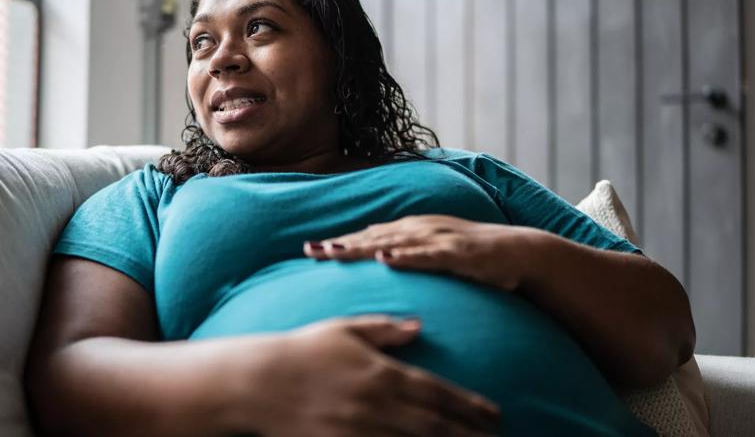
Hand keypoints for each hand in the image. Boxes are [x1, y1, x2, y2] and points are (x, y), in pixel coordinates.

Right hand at [242, 315, 499, 436]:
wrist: (259, 383)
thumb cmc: (302, 351)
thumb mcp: (344, 329)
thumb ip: (385, 330)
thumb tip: (418, 327)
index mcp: (383, 373)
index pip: (438, 393)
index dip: (470, 406)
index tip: (496, 415)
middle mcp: (378, 405)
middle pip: (436, 425)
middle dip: (470, 434)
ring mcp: (362, 431)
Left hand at [304, 215, 542, 291]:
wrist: (521, 253)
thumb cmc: (474, 256)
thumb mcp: (434, 251)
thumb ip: (407, 250)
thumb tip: (376, 254)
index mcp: (413, 229)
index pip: (368, 236)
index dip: (339, 242)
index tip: (309, 250)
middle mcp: (421, 228)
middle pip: (372, 237)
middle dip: (339, 244)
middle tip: (308, 251)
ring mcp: (439, 238)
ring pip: (393, 242)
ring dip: (362, 247)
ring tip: (334, 252)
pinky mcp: (457, 252)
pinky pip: (427, 255)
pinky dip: (405, 256)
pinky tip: (386, 259)